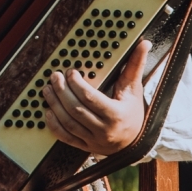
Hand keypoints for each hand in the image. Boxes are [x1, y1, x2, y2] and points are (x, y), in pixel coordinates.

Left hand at [42, 39, 149, 155]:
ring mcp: (94, 141)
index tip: (70, 72)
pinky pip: (65, 138)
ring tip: (47, 90)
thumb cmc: (133, 112)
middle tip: (54, 77)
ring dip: (54, 105)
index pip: (90, 98)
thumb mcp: (134, 89)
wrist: (136, 142)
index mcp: (116, 115)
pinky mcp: (85, 147)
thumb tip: (144, 43)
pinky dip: (54, 125)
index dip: (76, 84)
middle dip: (62, 92)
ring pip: (68, 123)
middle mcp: (105, 130)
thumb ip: (135, 66)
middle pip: (76, 109)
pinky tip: (48, 111)